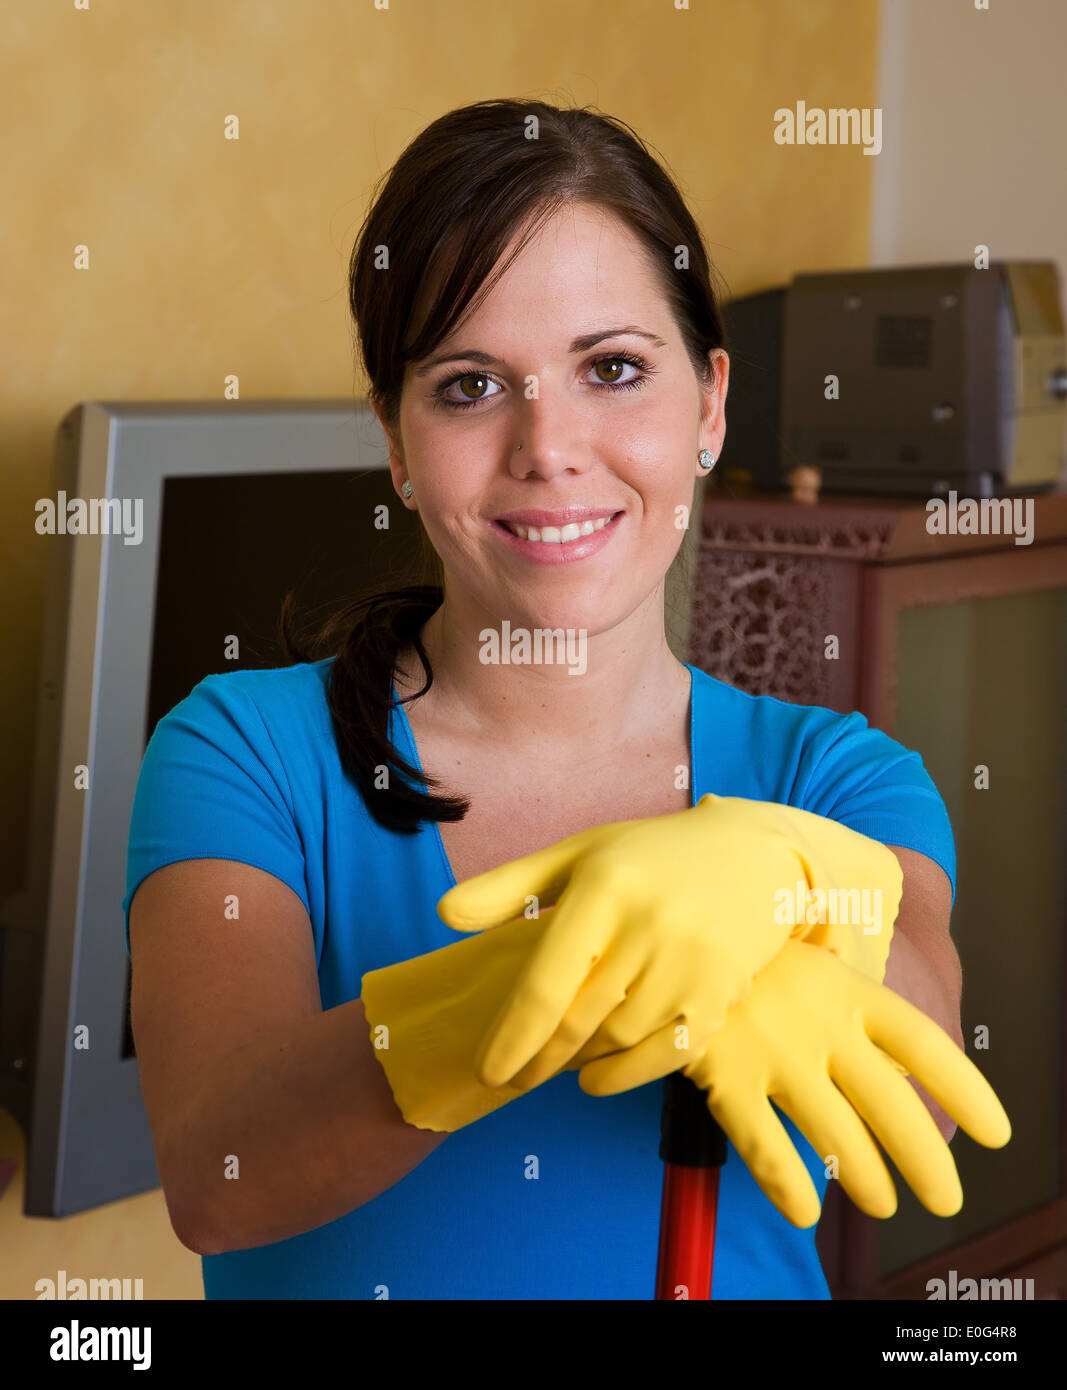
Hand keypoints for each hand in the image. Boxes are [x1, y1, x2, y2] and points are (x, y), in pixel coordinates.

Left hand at [436, 795, 903, 1089]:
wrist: (756, 857)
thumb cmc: (651, 857)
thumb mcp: (580, 855)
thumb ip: (510, 885)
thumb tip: (444, 914)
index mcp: (603, 888)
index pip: (546, 984)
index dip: (511, 1037)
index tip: (487, 1069)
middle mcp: (648, 926)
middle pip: (576, 1021)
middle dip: (535, 1058)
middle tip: (506, 1078)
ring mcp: (689, 964)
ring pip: (616, 1039)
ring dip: (577, 1060)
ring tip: (550, 1061)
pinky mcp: (721, 994)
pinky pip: (664, 1054)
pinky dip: (623, 1075)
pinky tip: (592, 1079)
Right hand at [573, 941, 1011, 1227]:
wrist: (660, 937)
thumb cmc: (747, 960)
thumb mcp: (811, 966)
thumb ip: (856, 1011)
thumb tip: (908, 1061)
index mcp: (847, 989)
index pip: (923, 1042)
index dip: (964, 1090)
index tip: (996, 1134)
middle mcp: (820, 1023)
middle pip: (890, 1103)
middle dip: (926, 1160)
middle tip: (946, 1198)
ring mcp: (772, 1051)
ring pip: (836, 1134)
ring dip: (865, 1177)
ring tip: (880, 1202)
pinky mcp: (724, 1075)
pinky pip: (765, 1145)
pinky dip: (788, 1182)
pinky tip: (804, 1207)